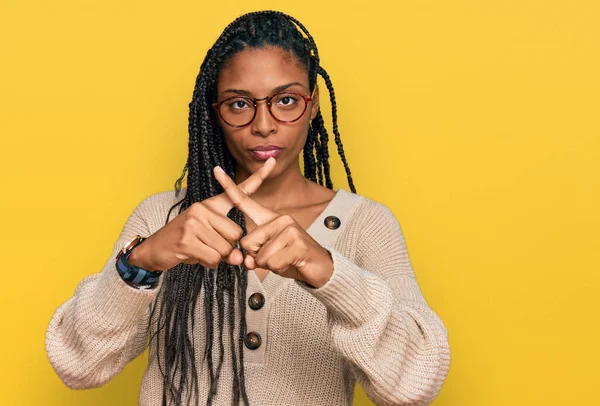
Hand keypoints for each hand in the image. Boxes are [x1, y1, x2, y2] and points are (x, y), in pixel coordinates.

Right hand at [128, 158, 275, 271]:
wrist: (154, 249)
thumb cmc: (187, 241)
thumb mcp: (209, 237)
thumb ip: (228, 244)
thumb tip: (238, 258)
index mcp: (211, 205)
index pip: (237, 191)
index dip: (257, 177)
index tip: (272, 161)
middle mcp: (203, 209)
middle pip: (236, 234)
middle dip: (227, 248)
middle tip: (208, 245)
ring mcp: (194, 223)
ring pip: (226, 249)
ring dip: (216, 257)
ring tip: (199, 249)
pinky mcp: (187, 239)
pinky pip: (213, 258)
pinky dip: (207, 263)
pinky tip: (194, 255)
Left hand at [213, 161, 333, 287]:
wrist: (321, 267)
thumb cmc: (292, 259)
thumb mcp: (268, 255)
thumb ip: (254, 255)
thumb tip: (248, 261)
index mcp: (270, 218)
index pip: (245, 201)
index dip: (229, 187)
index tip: (216, 170)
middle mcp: (280, 218)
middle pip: (247, 242)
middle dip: (256, 257)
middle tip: (275, 256)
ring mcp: (289, 230)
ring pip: (259, 256)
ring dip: (268, 265)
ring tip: (284, 260)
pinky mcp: (297, 244)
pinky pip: (271, 263)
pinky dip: (278, 269)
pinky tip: (290, 263)